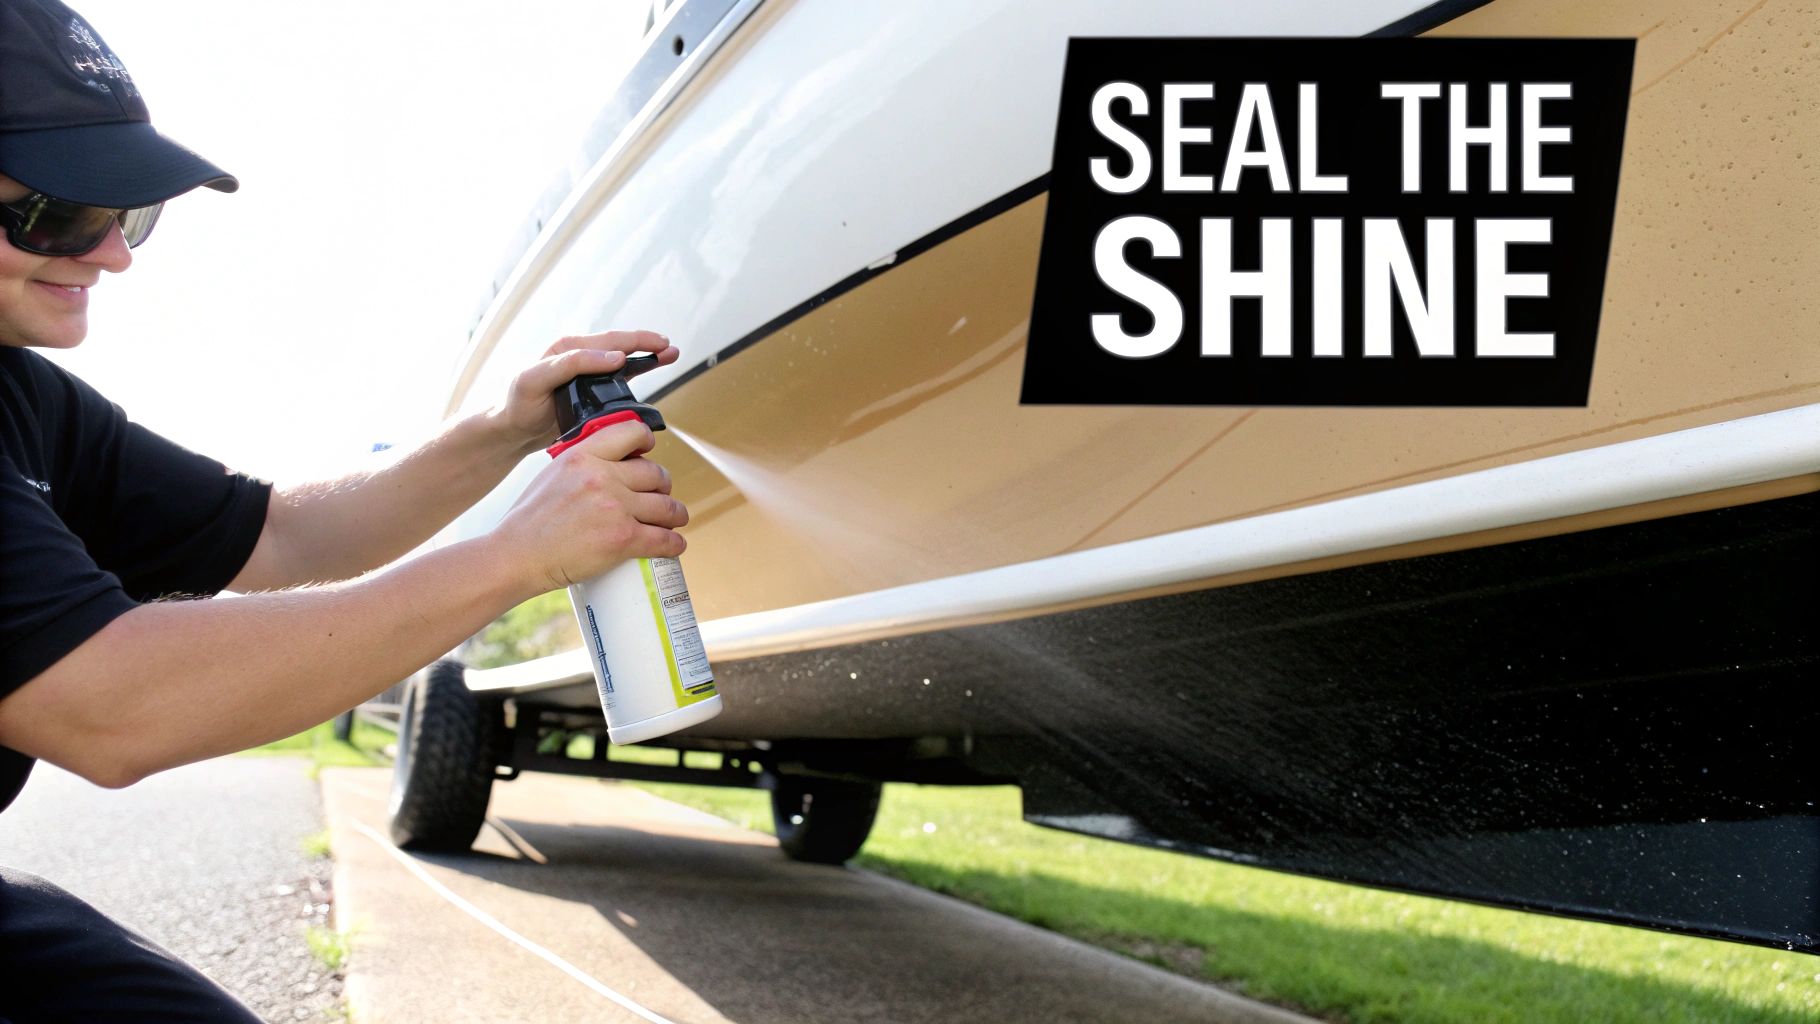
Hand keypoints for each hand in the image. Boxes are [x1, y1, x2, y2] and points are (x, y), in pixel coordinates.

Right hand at [489, 418, 689, 594]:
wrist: (516, 555)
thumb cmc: (528, 521)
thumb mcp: (552, 474)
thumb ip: (582, 465)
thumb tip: (609, 466)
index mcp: (583, 455)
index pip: (630, 432)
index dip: (647, 441)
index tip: (650, 451)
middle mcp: (602, 476)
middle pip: (654, 473)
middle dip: (663, 486)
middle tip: (661, 495)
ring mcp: (615, 507)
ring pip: (666, 506)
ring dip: (676, 514)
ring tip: (675, 519)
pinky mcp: (623, 538)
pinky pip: (663, 538)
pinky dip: (674, 543)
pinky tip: (675, 545)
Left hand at [491, 331, 679, 453]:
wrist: (513, 429)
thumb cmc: (519, 403)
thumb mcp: (535, 380)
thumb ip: (570, 364)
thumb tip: (613, 357)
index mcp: (567, 349)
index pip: (606, 341)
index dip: (632, 343)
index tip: (653, 349)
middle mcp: (579, 356)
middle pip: (620, 345)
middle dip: (646, 344)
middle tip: (669, 346)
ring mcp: (587, 372)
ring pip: (624, 358)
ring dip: (647, 355)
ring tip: (671, 353)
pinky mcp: (592, 388)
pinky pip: (621, 375)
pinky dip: (639, 368)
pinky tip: (655, 367)